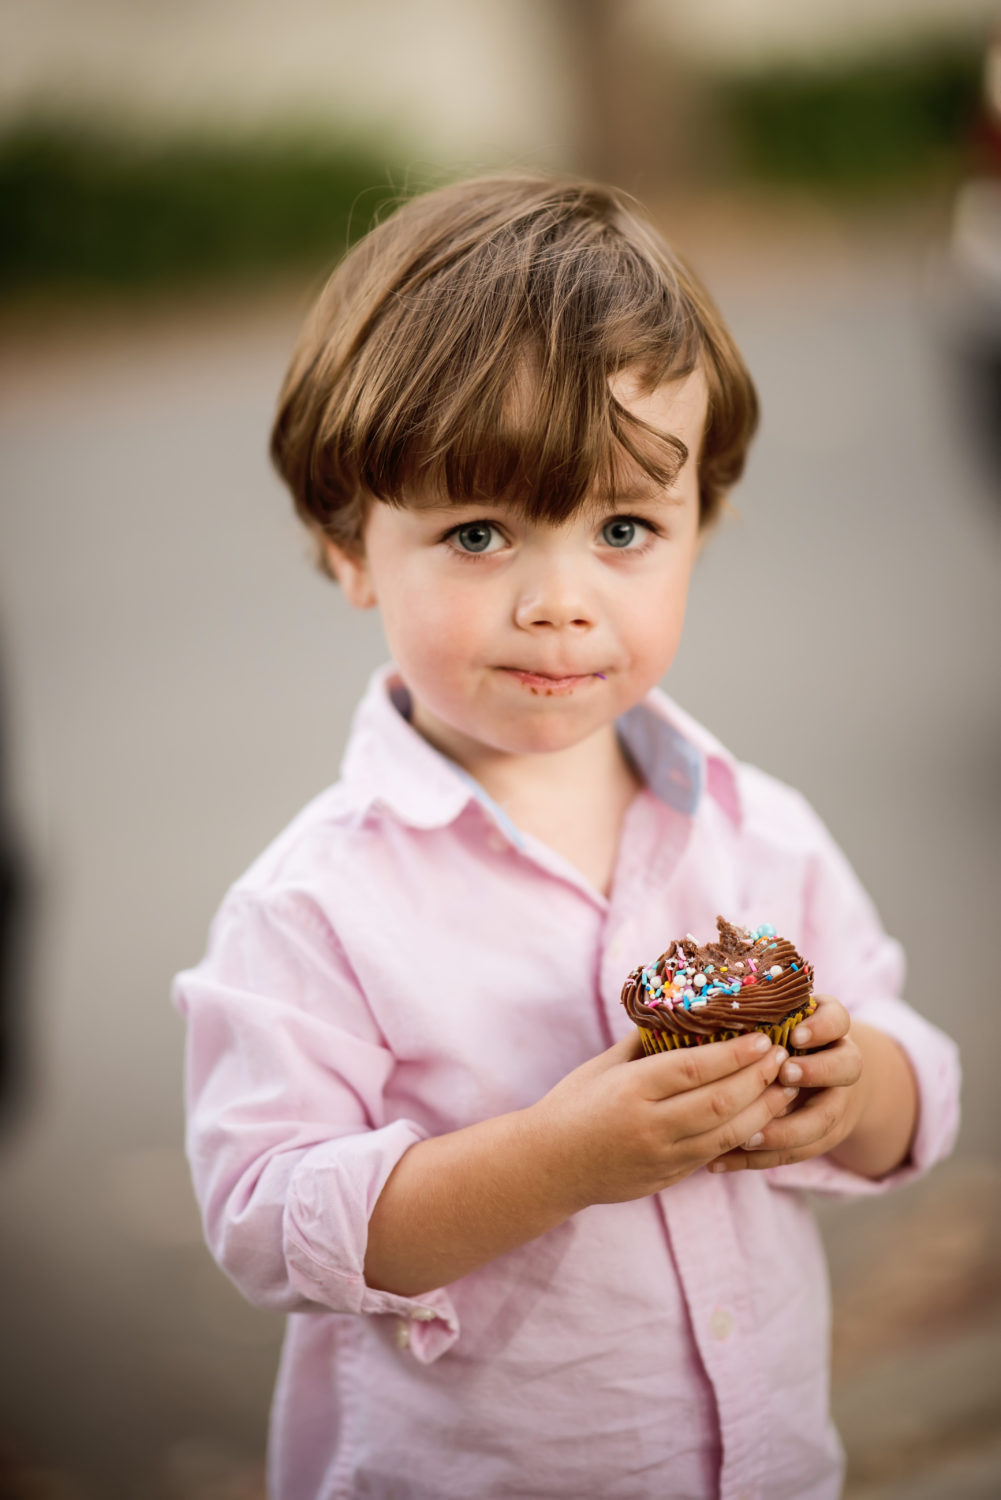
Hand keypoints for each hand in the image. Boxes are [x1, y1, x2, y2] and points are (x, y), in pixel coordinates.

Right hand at [532, 1029, 796, 1209]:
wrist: (547, 1166)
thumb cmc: (572, 1105)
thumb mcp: (602, 1066)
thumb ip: (643, 1042)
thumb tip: (681, 1010)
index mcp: (632, 1090)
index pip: (696, 1068)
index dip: (736, 1054)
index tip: (764, 1037)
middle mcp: (650, 1125)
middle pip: (720, 1102)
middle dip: (759, 1078)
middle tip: (783, 1057)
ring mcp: (661, 1157)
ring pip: (727, 1135)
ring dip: (763, 1110)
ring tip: (785, 1087)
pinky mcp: (668, 1178)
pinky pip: (715, 1155)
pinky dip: (743, 1135)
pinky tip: (761, 1118)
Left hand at [706, 995, 864, 1172]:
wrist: (821, 1077)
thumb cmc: (780, 1039)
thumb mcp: (776, 1020)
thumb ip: (755, 1017)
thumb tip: (705, 1011)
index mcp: (829, 1029)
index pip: (837, 1020)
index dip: (820, 1027)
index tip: (795, 1034)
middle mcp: (840, 1063)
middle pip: (846, 1067)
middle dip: (815, 1072)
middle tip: (783, 1074)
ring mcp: (836, 1101)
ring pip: (825, 1120)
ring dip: (785, 1131)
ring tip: (747, 1137)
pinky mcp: (821, 1136)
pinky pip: (796, 1152)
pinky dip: (757, 1160)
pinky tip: (720, 1162)